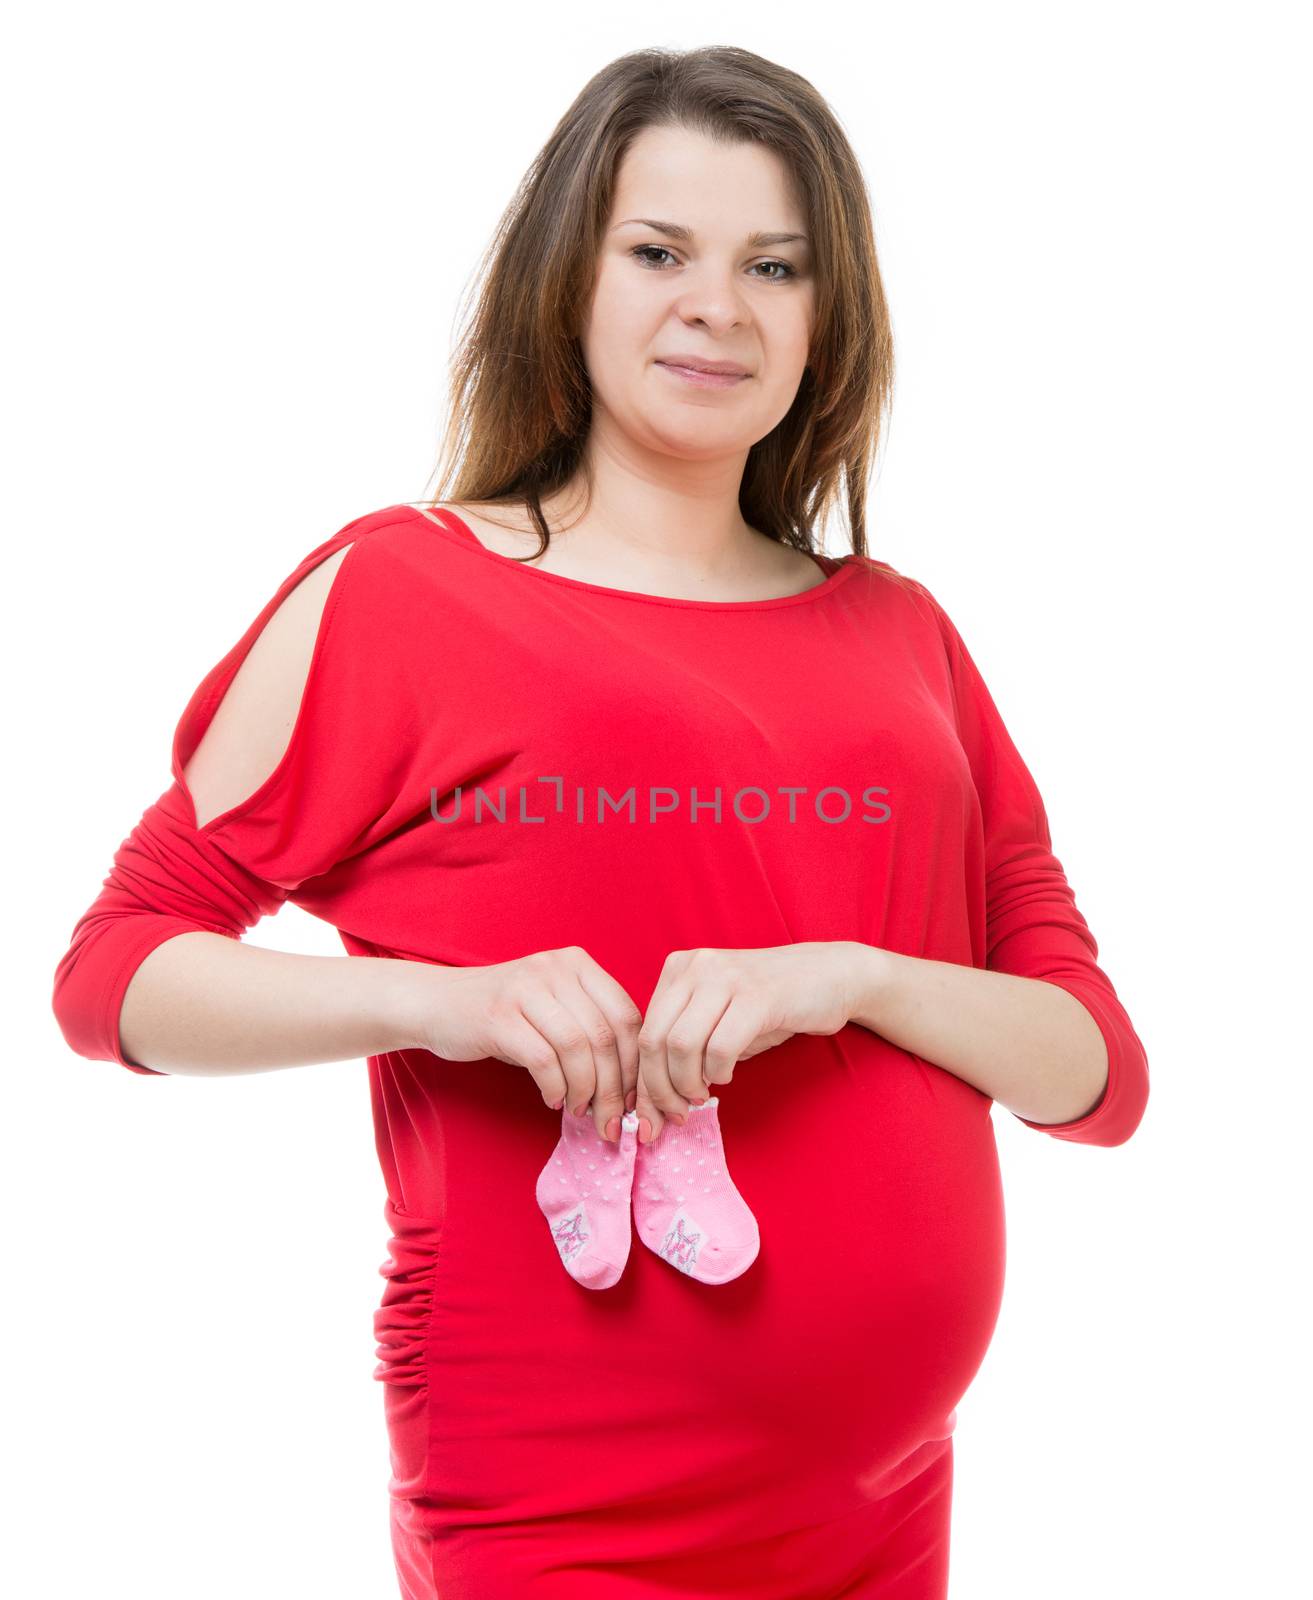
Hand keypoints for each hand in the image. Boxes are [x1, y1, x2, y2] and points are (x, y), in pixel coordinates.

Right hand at [400, 947, 641, 1144]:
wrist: (438, 1004)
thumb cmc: (506, 1015)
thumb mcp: (554, 1008)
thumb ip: (590, 1031)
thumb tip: (631, 1087)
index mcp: (578, 963)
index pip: (626, 1016)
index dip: (635, 1064)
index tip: (634, 1099)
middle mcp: (555, 968)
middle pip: (605, 1036)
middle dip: (614, 1088)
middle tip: (612, 1121)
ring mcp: (526, 989)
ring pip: (577, 1048)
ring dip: (585, 1091)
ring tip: (580, 1111)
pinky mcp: (499, 1016)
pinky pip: (544, 1060)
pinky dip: (555, 1087)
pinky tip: (553, 1100)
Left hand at [633, 942, 863, 1142]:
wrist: (831, 976)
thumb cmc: (770, 1007)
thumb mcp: (716, 1022)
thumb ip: (682, 1052)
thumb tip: (651, 1107)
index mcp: (678, 969)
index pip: (643, 1033)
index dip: (643, 1083)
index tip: (650, 1119)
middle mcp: (695, 966)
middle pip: (653, 1041)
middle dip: (660, 1090)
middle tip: (678, 1113)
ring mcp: (725, 977)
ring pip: (680, 1045)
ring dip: (688, 1083)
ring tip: (704, 1093)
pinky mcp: (756, 996)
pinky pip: (720, 1047)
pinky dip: (719, 1072)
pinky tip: (728, 1075)